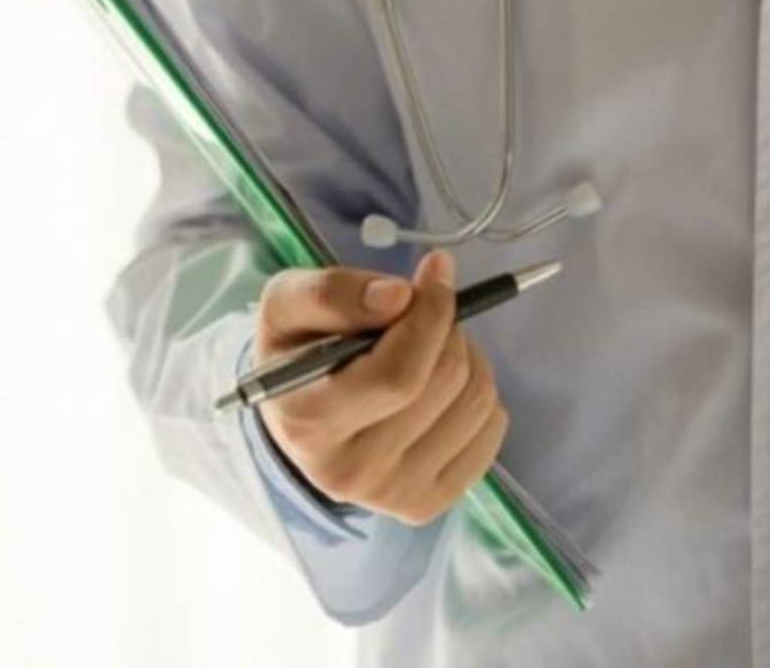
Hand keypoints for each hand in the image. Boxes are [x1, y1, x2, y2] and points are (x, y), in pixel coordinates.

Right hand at [256, 250, 508, 525]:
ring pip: (477, 403)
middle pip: (444, 384)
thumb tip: (399, 295)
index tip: (433, 275)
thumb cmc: (294, 354)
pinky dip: (478, 395)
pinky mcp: (427, 503)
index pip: (399, 376)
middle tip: (424, 312)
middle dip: (446, 329)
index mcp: (308, 423)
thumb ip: (331, 292)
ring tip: (429, 348)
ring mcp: (392, 494)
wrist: (295, 416)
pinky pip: (491, 431)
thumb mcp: (286, 306)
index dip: (430, 316)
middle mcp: (350, 471)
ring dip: (466, 356)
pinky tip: (442, 387)